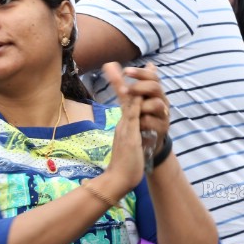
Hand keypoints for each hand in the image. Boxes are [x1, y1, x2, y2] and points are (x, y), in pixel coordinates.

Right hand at [99, 62, 144, 194]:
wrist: (118, 180)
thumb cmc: (125, 166)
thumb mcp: (130, 146)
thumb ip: (131, 136)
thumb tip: (130, 130)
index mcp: (124, 125)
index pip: (124, 101)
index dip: (122, 86)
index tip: (118, 71)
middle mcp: (123, 124)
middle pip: (121, 97)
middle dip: (115, 79)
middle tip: (109, 63)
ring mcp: (125, 129)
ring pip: (126, 103)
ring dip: (121, 85)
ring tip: (116, 69)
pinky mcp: (129, 136)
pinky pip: (131, 116)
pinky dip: (133, 103)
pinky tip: (134, 91)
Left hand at [120, 63, 168, 153]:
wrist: (146, 141)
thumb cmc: (138, 116)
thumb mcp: (129, 100)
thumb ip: (120, 84)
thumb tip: (109, 64)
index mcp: (154, 92)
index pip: (152, 76)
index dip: (140, 72)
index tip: (126, 71)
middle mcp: (162, 100)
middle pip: (156, 87)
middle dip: (140, 87)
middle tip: (125, 91)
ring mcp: (163, 114)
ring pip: (157, 104)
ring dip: (142, 106)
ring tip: (132, 112)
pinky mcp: (163, 128)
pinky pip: (153, 122)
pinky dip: (143, 122)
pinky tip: (137, 125)